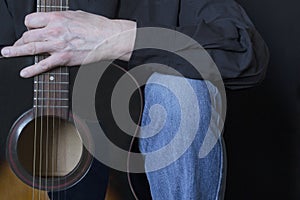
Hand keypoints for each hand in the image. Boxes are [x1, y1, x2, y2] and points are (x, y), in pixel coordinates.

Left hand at [1, 10, 135, 77]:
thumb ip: (62, 18)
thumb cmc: (97, 26)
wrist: (109, 38)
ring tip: (6, 53)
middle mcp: (53, 30)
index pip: (31, 21)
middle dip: (21, 40)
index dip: (29, 26)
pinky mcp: (63, 58)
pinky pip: (43, 65)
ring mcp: (57, 45)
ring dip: (15, 51)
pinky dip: (31, 70)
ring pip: (29, 48)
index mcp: (56, 18)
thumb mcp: (77, 14)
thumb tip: (56, 21)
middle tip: (17, 45)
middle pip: (27, 35)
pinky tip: (24, 72)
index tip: (30, 31)